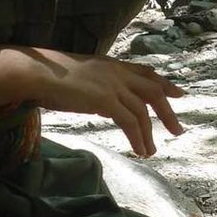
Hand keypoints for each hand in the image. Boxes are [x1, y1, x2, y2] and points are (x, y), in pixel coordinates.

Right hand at [6, 48, 184, 156]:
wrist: (38, 72)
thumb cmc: (52, 76)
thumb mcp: (84, 77)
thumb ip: (99, 87)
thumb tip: (105, 104)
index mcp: (114, 65)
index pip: (146, 73)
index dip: (165, 83)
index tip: (179, 93)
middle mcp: (118, 74)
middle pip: (153, 91)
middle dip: (168, 111)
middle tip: (177, 130)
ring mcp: (113, 86)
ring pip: (143, 112)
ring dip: (149, 133)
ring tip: (151, 151)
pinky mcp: (105, 100)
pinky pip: (129, 122)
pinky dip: (138, 138)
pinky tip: (140, 150)